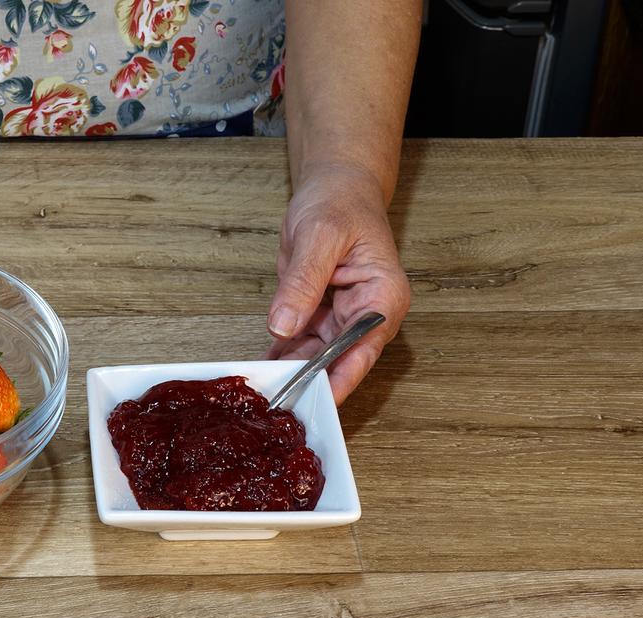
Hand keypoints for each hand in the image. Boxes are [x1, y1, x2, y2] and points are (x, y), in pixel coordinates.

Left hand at [267, 164, 410, 404]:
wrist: (334, 188)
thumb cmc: (340, 203)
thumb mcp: (319, 236)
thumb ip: (304, 282)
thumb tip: (285, 325)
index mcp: (382, 296)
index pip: (364, 348)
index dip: (343, 377)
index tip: (321, 401)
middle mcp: (365, 313)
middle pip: (340, 359)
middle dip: (311, 382)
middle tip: (281, 404)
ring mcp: (341, 317)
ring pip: (316, 355)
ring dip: (291, 372)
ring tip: (264, 393)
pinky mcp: (317, 314)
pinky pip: (298, 341)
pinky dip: (280, 354)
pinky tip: (260, 369)